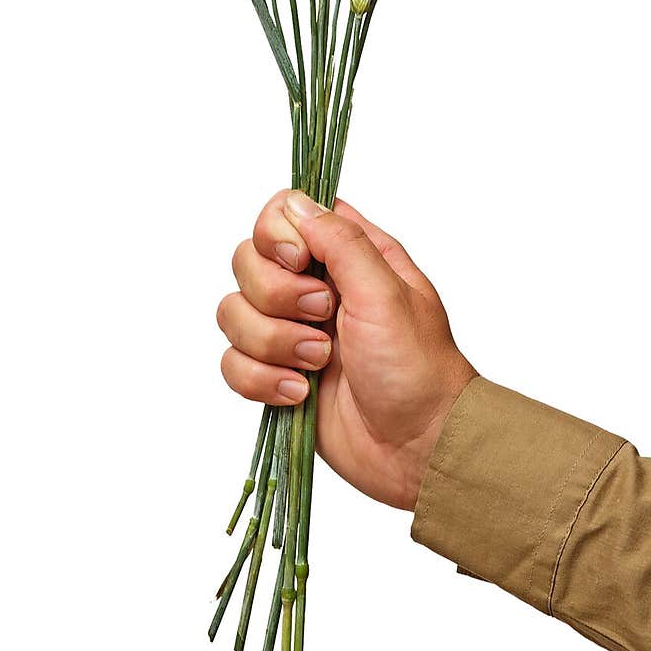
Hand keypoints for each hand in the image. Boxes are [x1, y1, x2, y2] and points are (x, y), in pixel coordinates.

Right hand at [216, 190, 475, 510]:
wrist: (418, 447)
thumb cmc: (418, 369)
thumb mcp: (387, 294)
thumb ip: (340, 242)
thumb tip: (295, 203)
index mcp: (346, 255)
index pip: (281, 214)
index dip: (277, 237)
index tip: (300, 263)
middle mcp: (313, 286)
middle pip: (246, 261)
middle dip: (277, 297)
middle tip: (324, 319)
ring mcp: (290, 331)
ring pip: (233, 313)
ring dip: (272, 343)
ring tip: (318, 364)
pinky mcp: (274, 374)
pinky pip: (232, 363)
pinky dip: (260, 380)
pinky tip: (299, 394)